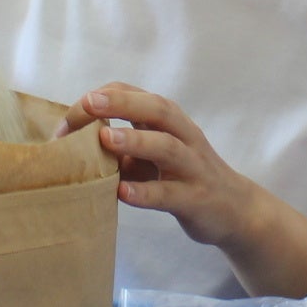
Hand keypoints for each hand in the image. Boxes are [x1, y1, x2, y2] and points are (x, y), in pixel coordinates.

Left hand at [61, 85, 265, 251]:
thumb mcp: (155, 156)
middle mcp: (185, 137)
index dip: (103, 99)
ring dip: (135, 141)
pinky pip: (169, 193)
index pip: (137, 96)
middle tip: (88, 104)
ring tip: (105, 140)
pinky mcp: (195, 199)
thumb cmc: (184, 177)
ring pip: (167, 147)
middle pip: (157, 110)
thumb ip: (124, 147)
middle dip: (122, 104)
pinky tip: (122, 192)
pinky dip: (145, 192)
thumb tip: (75, 144)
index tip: (70, 117)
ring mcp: (193, 167)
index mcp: (171, 122)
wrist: (236, 210)